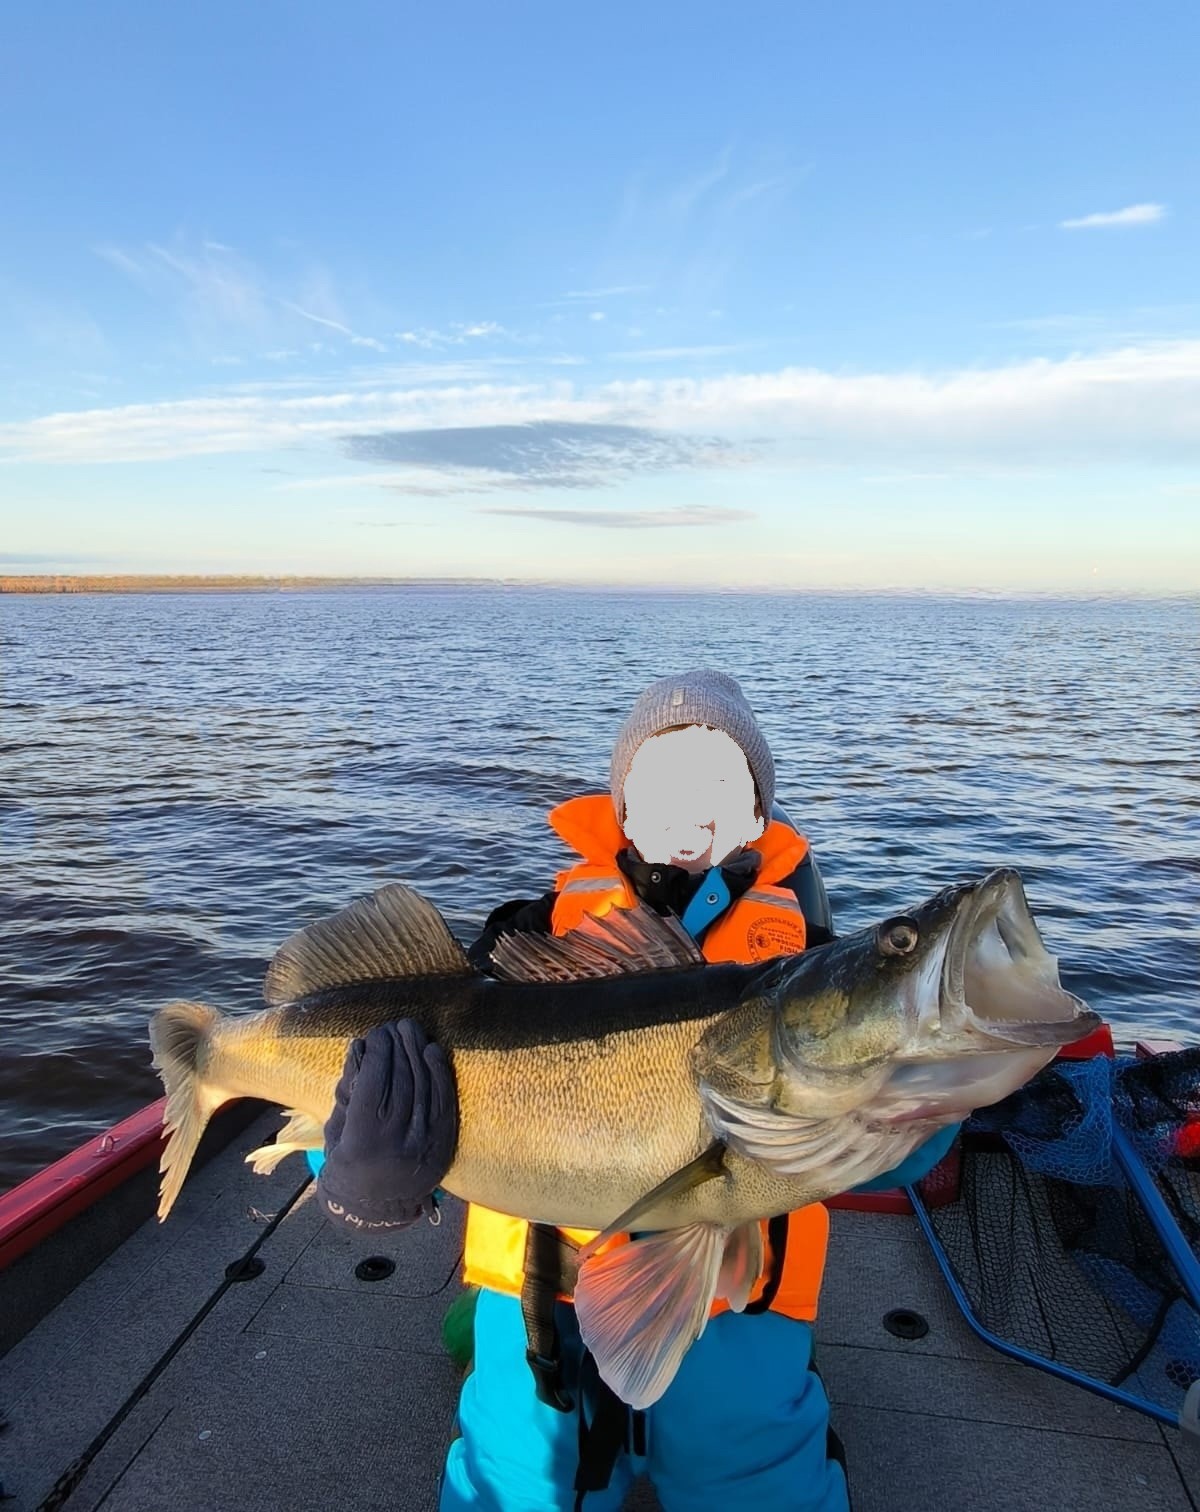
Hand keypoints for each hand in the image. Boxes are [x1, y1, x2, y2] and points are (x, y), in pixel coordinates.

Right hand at [318, 1021, 457, 1226]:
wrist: (378, 1206)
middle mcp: (396, 1142)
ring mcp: (423, 1143)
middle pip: (400, 1081)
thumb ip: (347, 1090)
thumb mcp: (337, 1129)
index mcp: (362, 1140)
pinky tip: (432, 1051)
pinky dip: (439, 1073)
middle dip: (397, 1047)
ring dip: (417, 1052)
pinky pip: (443, 1100)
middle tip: (394, 1026)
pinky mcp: (442, 1143)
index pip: (372, 1084)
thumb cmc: (348, 1161)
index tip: (375, 1034)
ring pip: (423, 1087)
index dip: (376, 1054)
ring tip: (411, 1030)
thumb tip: (359, 1047)